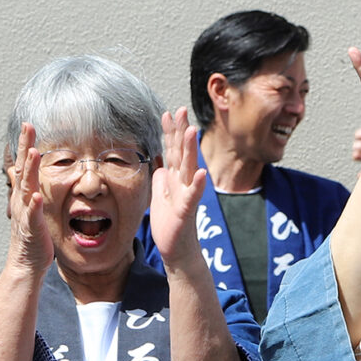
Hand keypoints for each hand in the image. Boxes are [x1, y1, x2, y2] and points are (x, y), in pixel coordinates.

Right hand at [3, 126, 55, 279]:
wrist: (24, 264)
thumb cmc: (28, 236)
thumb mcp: (24, 206)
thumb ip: (20, 186)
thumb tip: (12, 168)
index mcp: (22, 195)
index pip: (23, 165)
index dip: (24, 145)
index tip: (28, 125)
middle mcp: (21, 201)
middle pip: (22, 170)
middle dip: (24, 148)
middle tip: (27, 127)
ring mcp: (25, 214)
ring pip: (26, 189)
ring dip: (29, 171)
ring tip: (32, 152)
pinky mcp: (32, 230)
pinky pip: (32, 216)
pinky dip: (34, 205)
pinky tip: (37, 195)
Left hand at [149, 107, 210, 262]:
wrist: (176, 249)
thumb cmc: (169, 223)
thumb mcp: (160, 194)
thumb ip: (162, 177)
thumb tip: (159, 163)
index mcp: (174, 178)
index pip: (172, 150)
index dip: (170, 132)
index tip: (168, 113)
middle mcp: (182, 183)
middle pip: (181, 152)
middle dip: (181, 131)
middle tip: (181, 110)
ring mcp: (186, 195)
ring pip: (188, 168)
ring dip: (190, 149)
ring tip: (191, 131)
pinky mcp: (186, 211)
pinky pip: (192, 196)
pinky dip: (197, 185)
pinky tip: (201, 173)